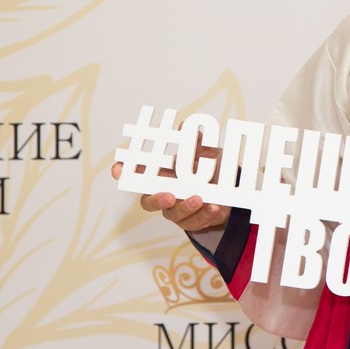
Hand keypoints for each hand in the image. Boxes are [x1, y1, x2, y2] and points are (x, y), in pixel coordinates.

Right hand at [110, 142, 230, 232]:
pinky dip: (205, 214)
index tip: (118, 169)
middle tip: (169, 196)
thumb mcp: (206, 152)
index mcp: (162, 175)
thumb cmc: (210, 168)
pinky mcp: (193, 220)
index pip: (137, 174)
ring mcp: (177, 209)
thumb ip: (195, 142)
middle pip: (149, 201)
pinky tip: (214, 207)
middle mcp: (165, 193)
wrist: (231, 188)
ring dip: (186, 207)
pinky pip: (195, 222)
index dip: (124, 172)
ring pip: (174, 214)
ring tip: (199, 198)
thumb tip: (184, 126)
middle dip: (157, 200)